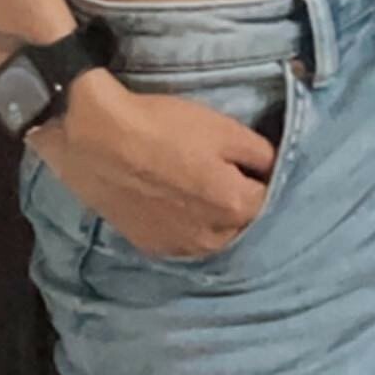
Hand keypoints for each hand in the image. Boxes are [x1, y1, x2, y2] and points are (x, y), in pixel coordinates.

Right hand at [28, 76, 281, 260]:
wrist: (97, 139)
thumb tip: (277, 167)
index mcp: (235, 206)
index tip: (258, 164)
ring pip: (215, 237)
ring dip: (217, 219)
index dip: (266, 178)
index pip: (270, 198)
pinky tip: (177, 203)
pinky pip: (184, 241)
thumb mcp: (223, 128)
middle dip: (243, 202)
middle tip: (230, 173)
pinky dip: (189, 226)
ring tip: (202, 189)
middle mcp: (212, 238)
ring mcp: (179, 247)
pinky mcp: (151, 246)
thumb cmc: (165, 127)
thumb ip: (259, 153)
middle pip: (243, 223)